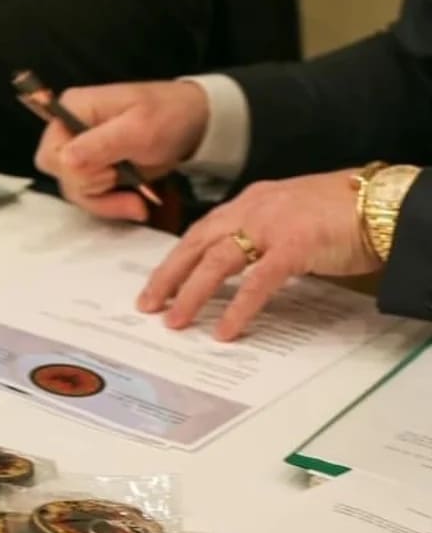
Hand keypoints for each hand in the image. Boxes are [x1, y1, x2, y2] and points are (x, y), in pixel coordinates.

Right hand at [33, 81, 209, 221]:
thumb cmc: (168, 116)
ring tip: (137, 200)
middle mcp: (68, 131)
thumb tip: (65, 162)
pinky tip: (136, 205)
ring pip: (74, 191)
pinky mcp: (94, 171)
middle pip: (59, 175)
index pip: (49, 153)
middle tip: (123, 177)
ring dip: (105, 201)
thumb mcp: (139, 128)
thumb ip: (100, 144)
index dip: (74, 170)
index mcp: (72, 110)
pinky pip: (89, 199)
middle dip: (93, 186)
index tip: (109, 170)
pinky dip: (111, 206)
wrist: (195, 125)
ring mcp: (80, 153)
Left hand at [138, 169, 380, 340]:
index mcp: (251, 202)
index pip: (201, 232)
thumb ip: (260, 236)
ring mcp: (273, 226)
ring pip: (217, 262)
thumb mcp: (290, 217)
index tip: (156, 284)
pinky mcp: (295, 245)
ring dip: (191, 294)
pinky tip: (225, 329)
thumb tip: (236, 264)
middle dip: (168, 277)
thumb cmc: (343, 212)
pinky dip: (238, 307)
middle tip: (147, 306)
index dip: (175, 260)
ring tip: (175, 321)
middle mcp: (254, 209)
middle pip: (196, 244)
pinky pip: (257, 282)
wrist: (385, 202)